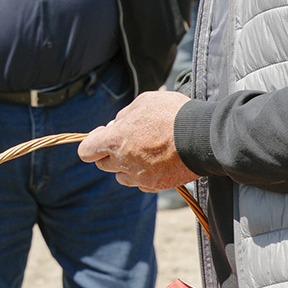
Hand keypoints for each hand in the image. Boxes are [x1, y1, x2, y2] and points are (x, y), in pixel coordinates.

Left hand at [77, 91, 196, 191]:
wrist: (202, 136)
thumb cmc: (171, 114)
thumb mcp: (143, 102)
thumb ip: (123, 115)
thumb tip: (114, 125)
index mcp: (114, 140)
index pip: (86, 151)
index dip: (92, 142)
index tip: (104, 134)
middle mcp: (123, 162)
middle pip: (103, 164)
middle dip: (109, 152)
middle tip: (127, 139)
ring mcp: (139, 176)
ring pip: (121, 176)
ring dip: (125, 165)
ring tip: (143, 151)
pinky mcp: (155, 186)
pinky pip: (141, 183)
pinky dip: (144, 174)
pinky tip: (157, 161)